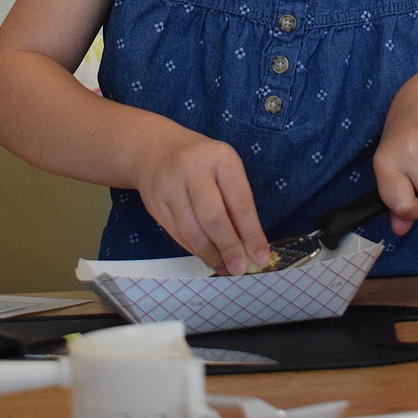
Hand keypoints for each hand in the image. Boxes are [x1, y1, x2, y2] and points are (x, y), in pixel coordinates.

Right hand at [133, 127, 270, 274]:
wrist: (157, 149)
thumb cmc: (202, 161)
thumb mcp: (224, 167)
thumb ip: (236, 200)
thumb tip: (249, 244)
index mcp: (220, 158)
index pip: (239, 201)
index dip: (251, 233)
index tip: (261, 256)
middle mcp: (193, 169)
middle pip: (212, 217)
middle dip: (229, 247)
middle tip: (240, 268)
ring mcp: (170, 187)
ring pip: (192, 231)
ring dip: (211, 254)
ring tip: (226, 268)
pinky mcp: (155, 204)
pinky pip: (177, 235)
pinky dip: (194, 250)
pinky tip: (207, 257)